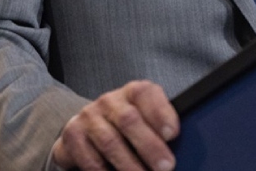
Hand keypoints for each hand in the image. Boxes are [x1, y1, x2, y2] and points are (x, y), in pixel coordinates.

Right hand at [51, 80, 179, 170]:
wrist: (88, 129)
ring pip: (110, 142)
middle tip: (166, 166)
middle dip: (149, 146)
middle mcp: (110, 101)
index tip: (172, 134)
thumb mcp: (146, 119)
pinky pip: (90, 159)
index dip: (160, 113)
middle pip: (129, 120)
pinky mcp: (73, 136)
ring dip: (129, 165)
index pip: (146, 94)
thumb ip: (161, 128)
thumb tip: (182, 148)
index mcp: (133, 92)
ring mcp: (90, 117)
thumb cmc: (128, 127)